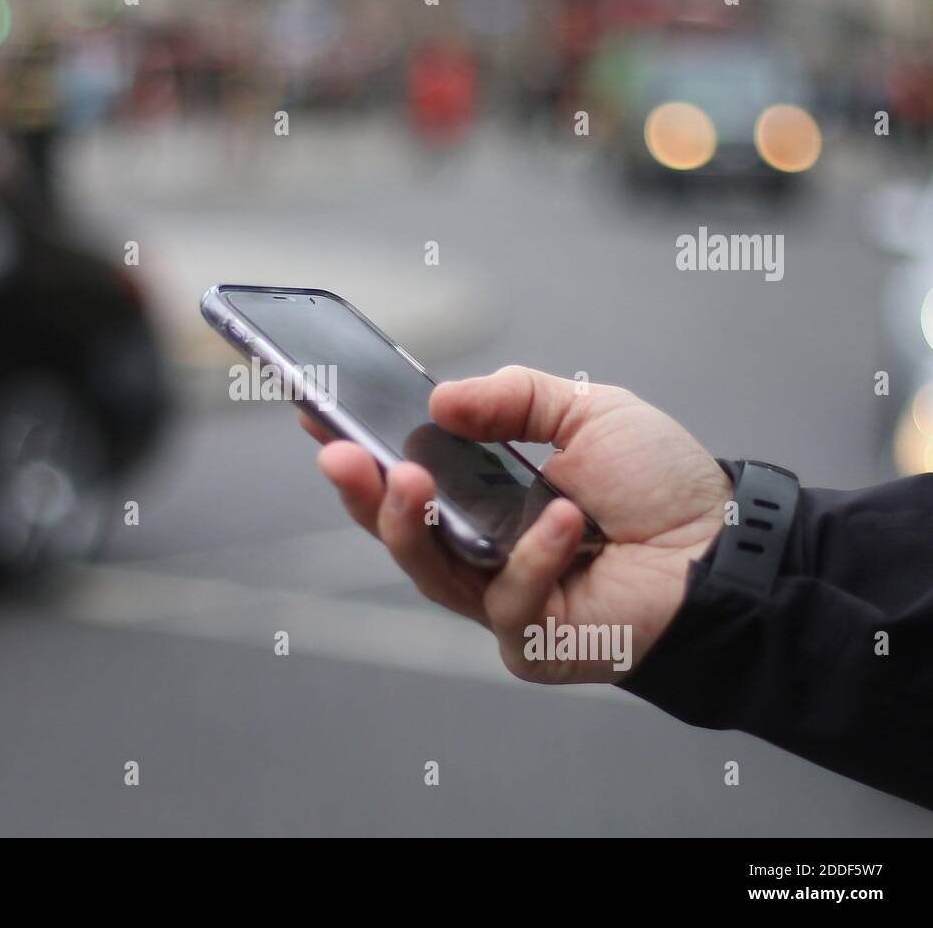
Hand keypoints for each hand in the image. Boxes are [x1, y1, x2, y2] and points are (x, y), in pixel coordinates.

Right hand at [301, 366, 732, 682]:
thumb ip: (514, 398)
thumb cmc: (660, 483)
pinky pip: (509, 602)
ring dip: (411, 526)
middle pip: (400, 532)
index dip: (360, 452)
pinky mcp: (531, 642)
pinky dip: (535, 559)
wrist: (727, 548)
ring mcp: (501, 600)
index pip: (407, 476)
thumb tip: (438, 399)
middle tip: (337, 455)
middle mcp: (483, 550)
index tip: (316, 417)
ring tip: (407, 478)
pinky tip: (564, 521)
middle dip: (360, 494)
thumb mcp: (585, 411)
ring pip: (429, 572)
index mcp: (486, 498)